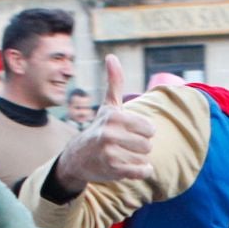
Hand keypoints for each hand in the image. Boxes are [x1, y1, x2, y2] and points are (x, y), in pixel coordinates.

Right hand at [54, 55, 155, 191]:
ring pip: (145, 159)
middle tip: (124, 146)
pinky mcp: (112, 170)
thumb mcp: (108, 106)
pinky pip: (142, 171)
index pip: (150, 128)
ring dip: (138, 160)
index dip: (143, 132)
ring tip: (123, 155)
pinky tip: (128, 167)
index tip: (129, 132)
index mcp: (114, 117)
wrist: (78, 157)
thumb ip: (114, 83)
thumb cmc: (99, 129)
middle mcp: (110, 134)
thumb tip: (112, 56)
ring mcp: (110, 153)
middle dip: (140, 147)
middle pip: (148, 145)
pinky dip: (141, 171)